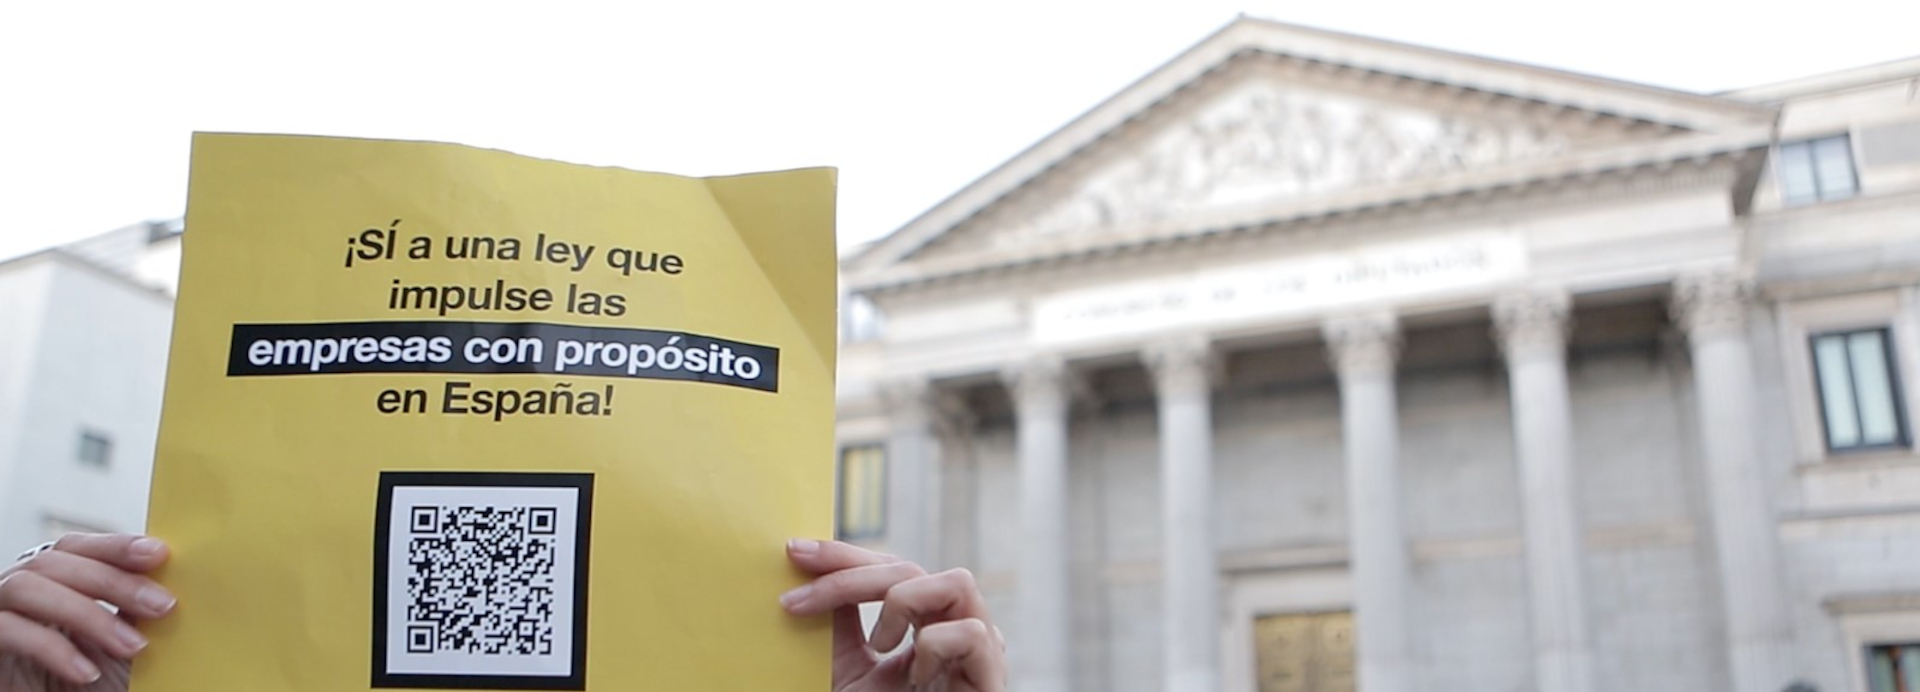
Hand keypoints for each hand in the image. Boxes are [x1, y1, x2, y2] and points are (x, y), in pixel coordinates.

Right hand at [0, 534, 174, 691]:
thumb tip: (172, 582)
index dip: (115, 545)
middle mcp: (21, 588)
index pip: (79, 546)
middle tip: (162, 606)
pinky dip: (52, 648)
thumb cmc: (92, 683)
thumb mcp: (121, 643)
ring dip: (86, 613)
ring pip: (27, 587)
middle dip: (113, 581)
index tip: (158, 554)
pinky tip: (87, 671)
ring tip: (132, 646)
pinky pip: (8, 631)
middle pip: (56, 560)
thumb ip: (136, 611)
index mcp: (54, 579)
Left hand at [782, 539, 1005, 691]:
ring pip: (958, 581)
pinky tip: (916, 680)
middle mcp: (953, 631)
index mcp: (921, 626)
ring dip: (903, 604)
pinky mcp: (992, 679)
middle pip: (912, 569)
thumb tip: (809, 572)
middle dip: (849, 575)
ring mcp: (978, 653)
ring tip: (878, 646)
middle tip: (797, 602)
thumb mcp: (846, 672)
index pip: (889, 571)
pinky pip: (972, 634)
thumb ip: (839, 626)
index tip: (794, 553)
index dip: (843, 556)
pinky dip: (934, 647)